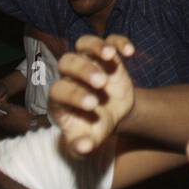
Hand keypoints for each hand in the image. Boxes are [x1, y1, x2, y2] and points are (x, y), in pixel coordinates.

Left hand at [49, 35, 137, 155]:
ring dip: (96, 47)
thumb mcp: (90, 139)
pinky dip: (118, 42)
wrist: (110, 114)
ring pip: (84, 44)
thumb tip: (83, 148)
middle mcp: (70, 75)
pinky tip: (129, 52)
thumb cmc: (94, 127)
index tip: (92, 106)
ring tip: (110, 55)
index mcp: (60, 97)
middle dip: (83, 70)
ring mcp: (88, 61)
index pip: (59, 90)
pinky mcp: (106, 55)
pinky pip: (109, 39)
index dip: (73, 95)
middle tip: (101, 83)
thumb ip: (83, 145)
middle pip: (67, 62)